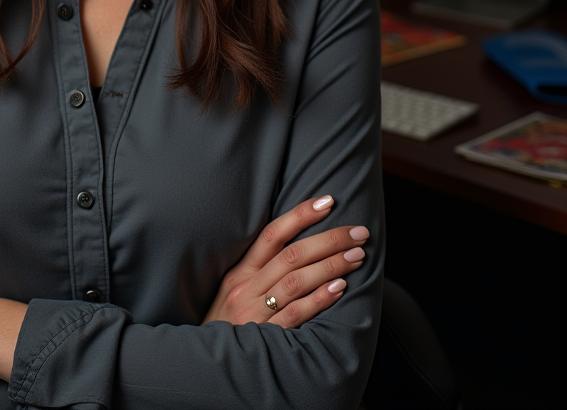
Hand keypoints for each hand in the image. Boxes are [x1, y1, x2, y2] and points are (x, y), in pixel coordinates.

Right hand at [202, 195, 368, 327]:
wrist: (208, 364)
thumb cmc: (226, 323)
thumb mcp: (233, 290)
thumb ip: (260, 270)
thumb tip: (300, 246)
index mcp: (240, 271)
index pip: (272, 234)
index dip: (300, 215)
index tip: (328, 201)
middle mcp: (246, 287)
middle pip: (291, 255)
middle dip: (328, 240)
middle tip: (358, 232)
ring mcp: (254, 312)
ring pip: (296, 281)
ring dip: (330, 265)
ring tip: (357, 256)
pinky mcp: (264, 337)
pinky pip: (295, 314)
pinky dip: (318, 299)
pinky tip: (339, 287)